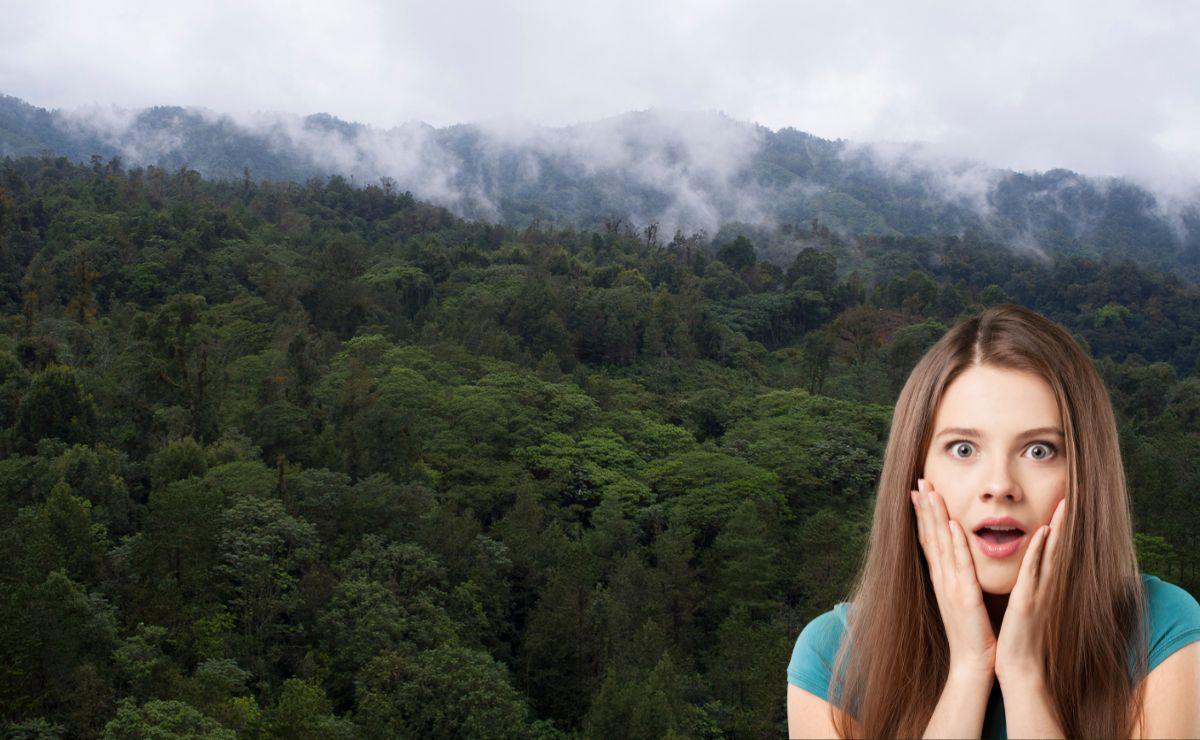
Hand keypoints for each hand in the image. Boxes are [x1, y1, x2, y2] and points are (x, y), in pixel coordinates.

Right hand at [911, 478, 996, 677]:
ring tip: (931, 492)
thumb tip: (959, 559)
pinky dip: (956, 544)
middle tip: (920, 481)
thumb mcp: (962, 598)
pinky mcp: (965, 597)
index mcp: (941, 578)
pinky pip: (960, 565)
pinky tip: (953, 525)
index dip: (922, 514)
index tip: (918, 491)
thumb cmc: (973, 632)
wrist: (973, 663)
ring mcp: (950, 586)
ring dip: (935, 517)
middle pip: (929, 536)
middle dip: (924, 507)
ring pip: (941, 545)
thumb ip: (960, 577)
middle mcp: (941, 578)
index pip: (928, 539)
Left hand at [995, 497, 1065, 684]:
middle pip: (1055, 546)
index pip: (1048, 548)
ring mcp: (1038, 592)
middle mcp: (1043, 585)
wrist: (1018, 667)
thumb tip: (1030, 567)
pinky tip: (1044, 532)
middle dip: (1064, 520)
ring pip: (1049, 553)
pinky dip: (1040, 551)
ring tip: (1065, 503)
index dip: (1057, 524)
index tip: (1064, 500)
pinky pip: (1034, 571)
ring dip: (1057, 527)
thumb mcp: (1024, 603)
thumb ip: (1029, 584)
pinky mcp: (1028, 601)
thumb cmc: (1017, 636)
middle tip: (1074, 493)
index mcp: (1038, 584)